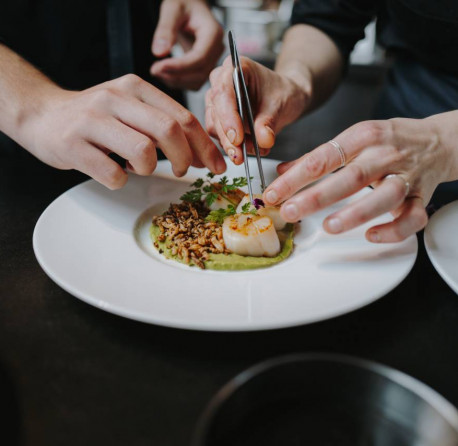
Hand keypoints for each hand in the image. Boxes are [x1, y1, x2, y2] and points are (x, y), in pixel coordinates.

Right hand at [19, 74, 225, 188]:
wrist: (44, 115)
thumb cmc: (96, 118)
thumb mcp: (131, 109)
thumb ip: (164, 125)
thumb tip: (202, 154)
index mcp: (135, 88)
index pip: (183, 117)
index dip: (205, 146)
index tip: (217, 166)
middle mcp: (114, 99)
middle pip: (169, 131)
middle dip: (186, 159)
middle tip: (184, 172)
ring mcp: (92, 121)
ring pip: (143, 152)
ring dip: (149, 169)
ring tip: (138, 167)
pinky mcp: (73, 146)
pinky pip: (113, 174)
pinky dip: (121, 180)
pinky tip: (115, 172)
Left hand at [150, 0, 223, 90]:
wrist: (191, 6)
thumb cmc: (184, 3)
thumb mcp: (172, 8)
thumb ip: (165, 29)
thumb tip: (159, 52)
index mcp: (213, 33)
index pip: (199, 58)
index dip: (179, 66)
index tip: (159, 67)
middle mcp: (217, 49)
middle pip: (200, 73)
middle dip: (176, 76)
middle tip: (154, 70)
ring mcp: (212, 59)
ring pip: (197, 81)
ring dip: (176, 81)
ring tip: (158, 71)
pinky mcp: (205, 66)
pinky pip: (194, 81)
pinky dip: (179, 81)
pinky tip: (165, 73)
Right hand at [206, 56, 309, 163]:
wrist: (286, 98)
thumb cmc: (283, 93)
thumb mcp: (281, 105)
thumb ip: (270, 122)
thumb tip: (263, 140)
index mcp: (235, 67)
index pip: (223, 91)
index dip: (228, 116)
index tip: (236, 138)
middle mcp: (221, 81)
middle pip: (216, 112)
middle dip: (228, 137)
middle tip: (240, 156)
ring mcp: (217, 101)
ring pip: (214, 127)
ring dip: (231, 144)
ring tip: (254, 150)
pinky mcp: (218, 119)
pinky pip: (219, 136)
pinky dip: (235, 147)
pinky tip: (252, 149)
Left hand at [262, 113, 457, 241]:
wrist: (438, 140)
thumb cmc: (389, 140)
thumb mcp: (354, 138)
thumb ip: (319, 156)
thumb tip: (283, 171)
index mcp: (363, 137)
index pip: (324, 157)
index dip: (296, 177)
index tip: (273, 193)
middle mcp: (385, 155)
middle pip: (350, 177)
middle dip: (317, 196)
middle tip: (290, 212)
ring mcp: (406, 176)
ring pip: (384, 197)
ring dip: (356, 213)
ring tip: (329, 227)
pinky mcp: (423, 196)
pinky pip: (412, 217)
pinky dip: (393, 230)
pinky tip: (372, 236)